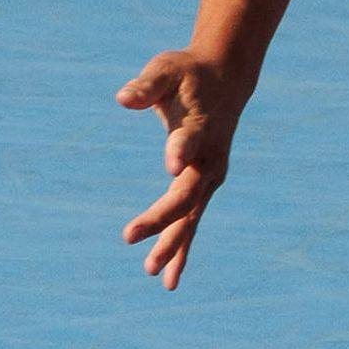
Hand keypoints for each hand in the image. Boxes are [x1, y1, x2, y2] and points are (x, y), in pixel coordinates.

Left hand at [116, 49, 250, 289]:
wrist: (225, 80)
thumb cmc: (188, 73)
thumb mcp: (166, 69)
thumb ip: (146, 86)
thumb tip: (123, 98)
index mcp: (200, 128)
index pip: (189, 143)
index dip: (180, 151)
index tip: (170, 166)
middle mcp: (210, 159)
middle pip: (186, 195)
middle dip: (161, 218)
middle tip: (129, 235)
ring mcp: (211, 178)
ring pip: (190, 218)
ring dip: (172, 246)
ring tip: (152, 272)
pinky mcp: (205, 187)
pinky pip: (192, 223)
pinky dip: (180, 249)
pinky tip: (168, 279)